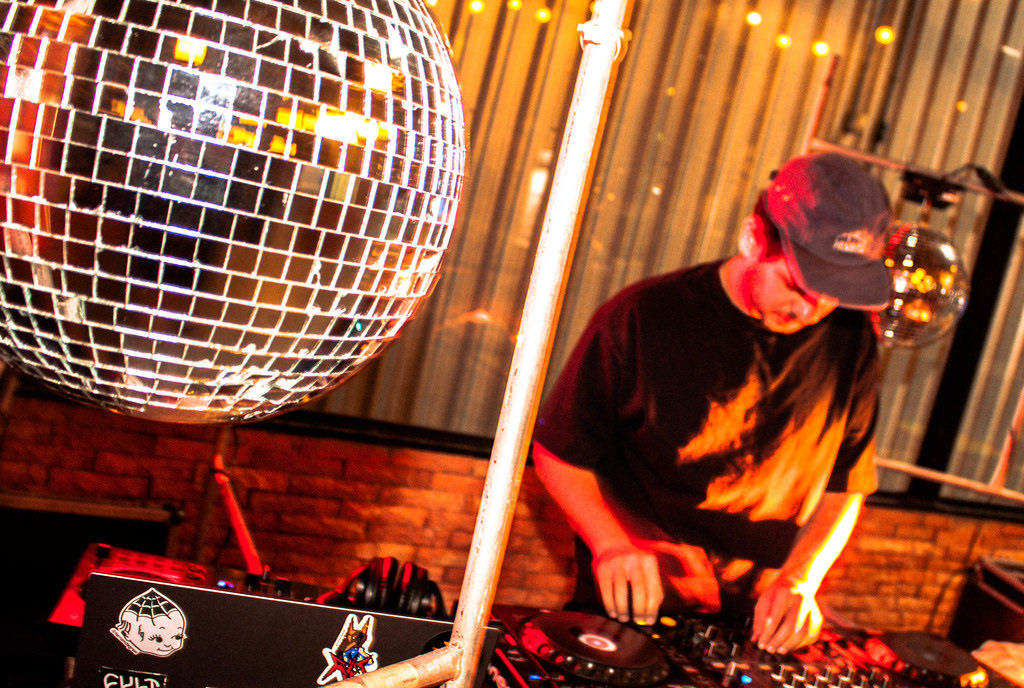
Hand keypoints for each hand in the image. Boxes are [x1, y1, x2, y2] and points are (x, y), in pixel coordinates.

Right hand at [592, 540, 719, 624]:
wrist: (612, 544)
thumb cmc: (634, 563)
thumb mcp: (647, 568)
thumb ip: (653, 586)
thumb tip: (655, 612)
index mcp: (648, 560)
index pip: (653, 588)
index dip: (653, 607)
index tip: (650, 621)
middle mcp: (633, 559)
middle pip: (639, 589)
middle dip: (639, 609)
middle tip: (638, 621)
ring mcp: (617, 563)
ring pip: (621, 591)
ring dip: (623, 609)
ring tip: (624, 618)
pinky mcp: (602, 568)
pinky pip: (607, 590)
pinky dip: (610, 604)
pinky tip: (613, 612)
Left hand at [751, 578, 822, 654]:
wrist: (799, 584)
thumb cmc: (777, 595)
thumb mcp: (764, 601)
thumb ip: (759, 619)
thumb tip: (755, 639)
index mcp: (785, 592)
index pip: (776, 615)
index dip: (768, 632)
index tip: (760, 643)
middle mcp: (801, 600)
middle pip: (790, 626)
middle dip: (778, 640)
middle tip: (768, 649)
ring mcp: (812, 610)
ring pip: (802, 633)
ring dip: (789, 645)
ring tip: (777, 650)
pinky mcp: (818, 619)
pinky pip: (809, 637)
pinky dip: (798, 645)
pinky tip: (788, 647)